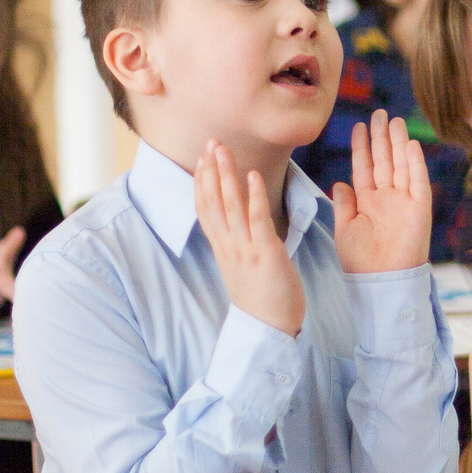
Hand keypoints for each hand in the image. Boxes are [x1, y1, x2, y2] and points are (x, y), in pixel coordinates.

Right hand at [196, 140, 304, 334]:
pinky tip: (253, 175)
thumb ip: (235, 245)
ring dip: (227, 175)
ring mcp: (245, 250)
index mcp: (222, 249)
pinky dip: (254, 196)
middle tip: (211, 142)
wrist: (269, 330)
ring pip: (230, 206)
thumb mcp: (240, 268)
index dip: (202, 182)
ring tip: (224, 150)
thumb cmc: (261, 299)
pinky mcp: (265, 253)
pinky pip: (257, 220)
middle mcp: (228, 246)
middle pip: (212, 202)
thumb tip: (235, 228)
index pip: (205, 209)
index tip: (202, 159)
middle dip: (211, 170)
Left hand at [331, 110, 430, 274]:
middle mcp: (386, 198)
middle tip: (379, 113)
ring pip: (401, 165)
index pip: (364, 168)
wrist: (381, 281)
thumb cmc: (361, 262)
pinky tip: (410, 144)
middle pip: (384, 160)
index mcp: (367, 202)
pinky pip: (417, 180)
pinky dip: (415, 163)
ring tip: (393, 120)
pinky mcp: (419, 207)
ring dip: (398, 143)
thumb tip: (339, 182)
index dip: (362, 147)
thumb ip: (344, 204)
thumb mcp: (344, 229)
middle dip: (381, 137)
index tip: (359, 127)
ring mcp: (403, 201)